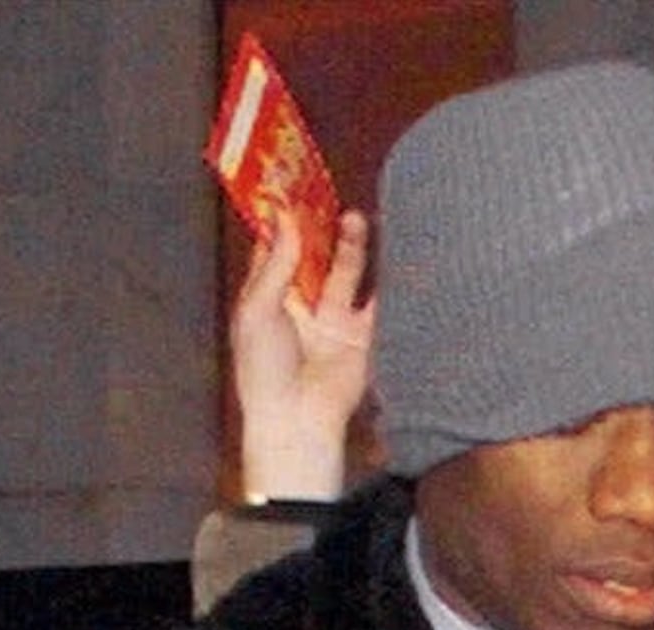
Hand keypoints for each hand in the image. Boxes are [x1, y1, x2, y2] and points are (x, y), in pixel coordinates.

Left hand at [229, 206, 373, 502]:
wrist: (298, 421)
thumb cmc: (265, 371)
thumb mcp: (258, 309)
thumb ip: (276, 263)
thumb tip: (286, 217)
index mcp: (268, 298)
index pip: (275, 249)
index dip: (282, 219)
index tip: (290, 185)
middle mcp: (301, 306)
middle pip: (313, 255)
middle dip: (320, 225)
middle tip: (329, 192)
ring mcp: (332, 321)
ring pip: (345, 273)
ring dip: (351, 246)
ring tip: (356, 217)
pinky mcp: (361, 338)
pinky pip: (378, 304)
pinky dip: (388, 282)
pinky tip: (394, 254)